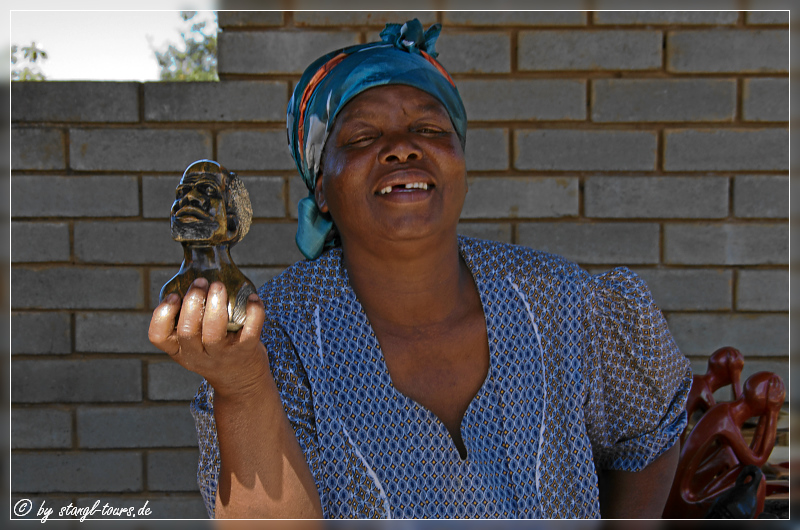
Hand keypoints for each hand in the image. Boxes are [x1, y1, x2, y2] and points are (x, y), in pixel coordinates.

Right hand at [148, 277, 270, 397]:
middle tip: (201, 282)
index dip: (162, 314)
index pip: (158, 336)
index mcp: (179, 349)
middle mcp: (197, 355)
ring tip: (219, 286)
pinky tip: (252, 298)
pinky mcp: (246, 351)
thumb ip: (190, 319)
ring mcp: (222, 355)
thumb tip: (194, 274)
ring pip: (213, 333)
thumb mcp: (194, 344)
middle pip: (187, 331)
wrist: (242, 381)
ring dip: (215, 305)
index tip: (174, 295)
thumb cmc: (215, 351)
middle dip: (192, 302)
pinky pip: (250, 330)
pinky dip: (253, 311)